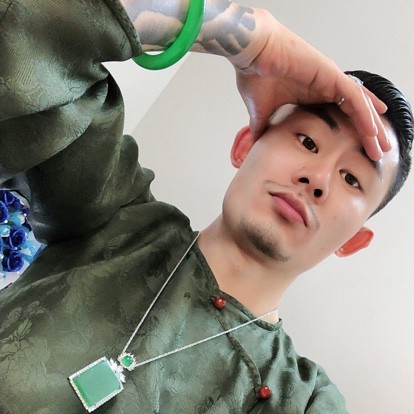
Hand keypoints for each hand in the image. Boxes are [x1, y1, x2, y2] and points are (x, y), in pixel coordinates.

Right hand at [231, 9, 389, 160]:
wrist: (251, 53)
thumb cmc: (254, 74)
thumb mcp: (260, 111)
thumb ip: (262, 128)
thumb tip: (255, 144)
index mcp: (311, 95)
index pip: (339, 115)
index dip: (352, 131)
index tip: (360, 149)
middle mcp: (325, 86)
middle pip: (355, 112)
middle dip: (368, 133)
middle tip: (378, 151)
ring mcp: (330, 79)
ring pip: (359, 106)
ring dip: (371, 127)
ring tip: (382, 146)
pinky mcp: (330, 74)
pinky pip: (354, 97)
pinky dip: (365, 113)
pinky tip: (372, 130)